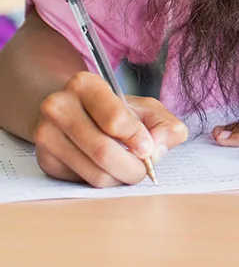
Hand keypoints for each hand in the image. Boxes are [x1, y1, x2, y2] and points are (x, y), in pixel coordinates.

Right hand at [33, 71, 187, 186]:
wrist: (73, 113)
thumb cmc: (115, 110)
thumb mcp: (145, 109)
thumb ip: (165, 125)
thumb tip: (156, 150)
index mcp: (85, 85)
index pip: (115, 120)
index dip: (137, 139)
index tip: (147, 148)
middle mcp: (58, 107)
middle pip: (103, 151)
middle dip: (133, 167)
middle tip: (143, 169)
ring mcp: (46, 134)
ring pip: (93, 173)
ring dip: (119, 177)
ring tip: (128, 168)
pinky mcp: (45, 160)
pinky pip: (82, 182)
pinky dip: (103, 180)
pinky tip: (106, 168)